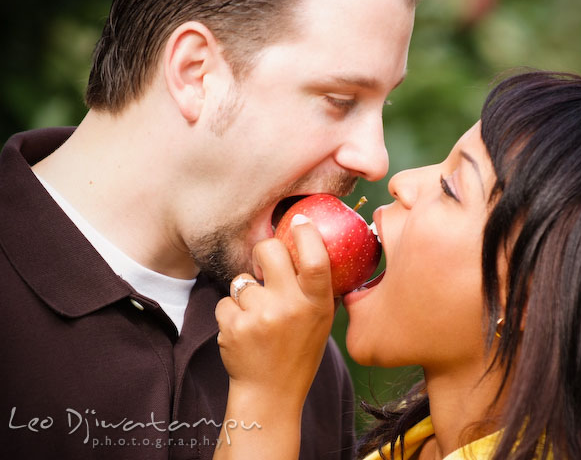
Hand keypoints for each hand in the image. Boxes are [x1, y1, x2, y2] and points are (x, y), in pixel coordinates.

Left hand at [213, 215, 334, 458]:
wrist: (270, 393)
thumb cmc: (299, 352)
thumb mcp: (321, 321)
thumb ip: (317, 288)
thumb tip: (313, 245)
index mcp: (316, 304)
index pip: (315, 259)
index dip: (306, 234)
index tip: (299, 221)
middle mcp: (289, 307)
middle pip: (269, 250)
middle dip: (264, 251)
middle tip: (265, 263)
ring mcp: (259, 316)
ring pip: (242, 280)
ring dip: (246, 294)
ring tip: (257, 317)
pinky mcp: (233, 326)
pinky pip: (225, 301)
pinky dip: (231, 313)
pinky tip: (243, 331)